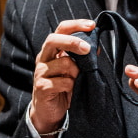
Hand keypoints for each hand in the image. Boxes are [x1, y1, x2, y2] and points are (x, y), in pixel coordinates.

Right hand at [30, 18, 94, 137]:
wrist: (49, 112)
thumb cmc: (63, 88)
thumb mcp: (75, 70)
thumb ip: (83, 58)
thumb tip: (97, 46)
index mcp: (52, 50)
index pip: (61, 30)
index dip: (75, 25)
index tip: (92, 25)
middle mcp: (43, 58)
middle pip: (53, 40)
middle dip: (72, 42)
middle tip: (88, 48)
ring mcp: (40, 72)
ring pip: (63, 63)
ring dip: (77, 72)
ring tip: (77, 81)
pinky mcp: (41, 87)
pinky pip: (62, 82)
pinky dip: (72, 86)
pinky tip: (72, 91)